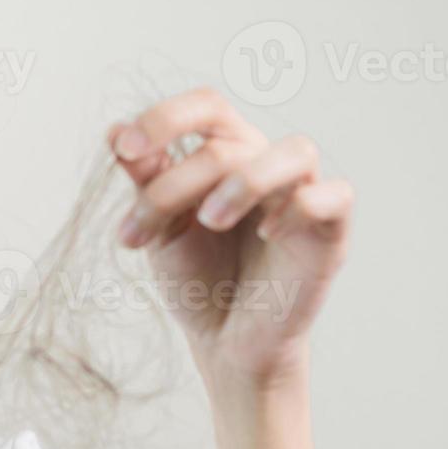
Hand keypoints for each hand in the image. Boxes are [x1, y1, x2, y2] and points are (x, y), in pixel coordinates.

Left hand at [107, 87, 353, 385]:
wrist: (224, 341)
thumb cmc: (196, 279)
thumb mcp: (160, 229)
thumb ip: (145, 181)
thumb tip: (113, 131)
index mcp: (225, 153)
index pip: (206, 107)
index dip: (165, 117)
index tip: (126, 149)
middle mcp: (266, 163)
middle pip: (226, 143)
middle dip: (172, 187)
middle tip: (138, 231)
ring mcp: (302, 194)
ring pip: (294, 151)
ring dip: (244, 181)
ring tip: (209, 220)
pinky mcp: (330, 232)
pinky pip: (333, 195)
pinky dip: (298, 207)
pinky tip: (267, 233)